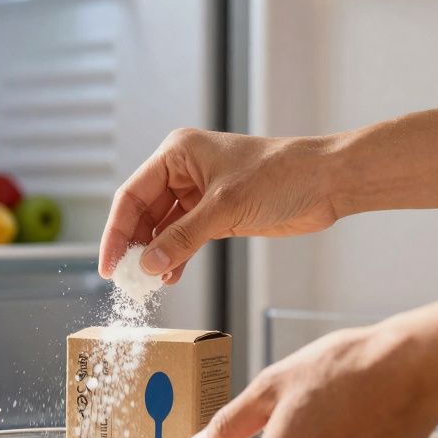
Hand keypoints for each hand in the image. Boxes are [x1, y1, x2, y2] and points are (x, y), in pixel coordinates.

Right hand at [100, 128, 340, 283]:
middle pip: (144, 213)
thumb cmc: (281, 176)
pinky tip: (171, 276)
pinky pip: (185, 238)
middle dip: (135, 246)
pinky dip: (176, 257)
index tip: (110, 265)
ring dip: (157, 255)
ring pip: (163, 229)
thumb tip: (149, 264)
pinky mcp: (217, 214)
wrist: (327, 182)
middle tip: (128, 281)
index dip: (117, 232)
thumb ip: (184, 237)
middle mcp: (183, 171)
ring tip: (150, 284)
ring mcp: (200, 193)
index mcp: (177, 154)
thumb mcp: (225, 207)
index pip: (132, 195)